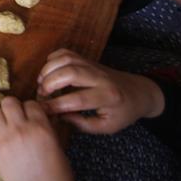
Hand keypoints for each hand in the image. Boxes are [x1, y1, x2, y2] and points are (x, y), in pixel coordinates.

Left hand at [0, 97, 86, 180]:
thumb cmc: (59, 178)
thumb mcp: (60, 147)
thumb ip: (49, 128)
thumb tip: (42, 116)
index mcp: (42, 128)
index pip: (32, 103)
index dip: (33, 109)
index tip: (34, 116)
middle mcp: (20, 129)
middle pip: (9, 102)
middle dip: (14, 107)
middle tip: (19, 117)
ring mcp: (4, 139)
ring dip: (1, 115)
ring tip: (9, 125)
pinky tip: (2, 137)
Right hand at [37, 49, 163, 133]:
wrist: (138, 93)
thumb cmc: (122, 113)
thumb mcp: (106, 127)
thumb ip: (82, 124)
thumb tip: (59, 116)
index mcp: (107, 97)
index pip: (77, 99)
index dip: (56, 105)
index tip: (43, 110)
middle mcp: (100, 78)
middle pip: (70, 72)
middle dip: (50, 83)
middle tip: (41, 94)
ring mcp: (93, 65)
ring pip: (66, 59)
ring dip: (48, 69)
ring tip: (42, 83)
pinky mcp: (87, 59)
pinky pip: (66, 52)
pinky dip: (52, 60)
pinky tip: (48, 72)